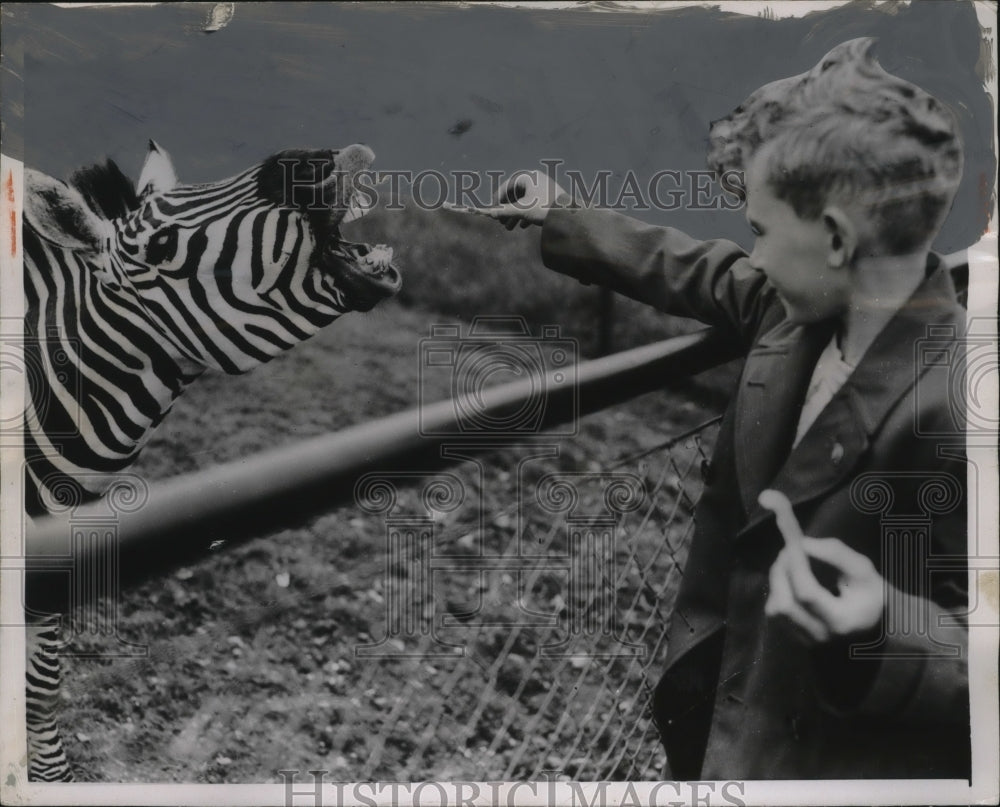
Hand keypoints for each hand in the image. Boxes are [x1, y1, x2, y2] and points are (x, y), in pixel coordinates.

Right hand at [479, 170, 569, 228]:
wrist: (569, 215)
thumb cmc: (544, 209)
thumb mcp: (522, 210)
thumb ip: (504, 211)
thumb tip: (488, 214)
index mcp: (529, 177)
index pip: (508, 186)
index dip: (498, 199)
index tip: (493, 210)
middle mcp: (536, 180)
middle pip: (516, 195)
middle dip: (507, 211)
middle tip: (501, 222)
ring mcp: (544, 188)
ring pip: (524, 201)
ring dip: (515, 215)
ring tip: (510, 228)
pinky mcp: (550, 198)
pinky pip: (534, 205)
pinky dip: (526, 215)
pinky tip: (523, 226)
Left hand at [759, 489, 883, 645]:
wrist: (877, 625)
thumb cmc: (871, 594)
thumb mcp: (863, 570)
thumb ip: (836, 554)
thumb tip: (801, 542)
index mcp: (840, 620)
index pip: (807, 593)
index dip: (795, 563)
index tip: (792, 537)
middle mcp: (818, 635)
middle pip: (783, 603)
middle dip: (782, 570)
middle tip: (792, 547)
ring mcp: (804, 639)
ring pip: (774, 607)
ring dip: (778, 578)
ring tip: (793, 561)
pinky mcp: (793, 637)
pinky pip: (774, 610)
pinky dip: (778, 589)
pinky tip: (791, 578)